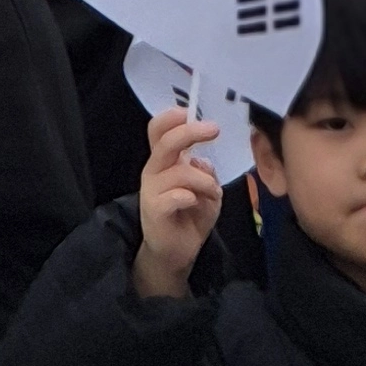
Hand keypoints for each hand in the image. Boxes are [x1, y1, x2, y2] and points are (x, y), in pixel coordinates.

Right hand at [134, 106, 222, 299]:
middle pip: (166, 143)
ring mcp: (151, 191)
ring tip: (213, 193)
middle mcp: (154, 171)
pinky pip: (173, 196)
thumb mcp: (207, 189)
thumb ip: (206, 171)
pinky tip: (193, 202)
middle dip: (191, 132)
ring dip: (204, 180)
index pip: (158, 131)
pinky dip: (189, 196)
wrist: (175, 253)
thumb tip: (203, 161)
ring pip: (179, 171)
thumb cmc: (190, 216)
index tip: (189, 112)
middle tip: (214, 129)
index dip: (170, 118)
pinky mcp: (154, 211)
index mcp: (165, 161)